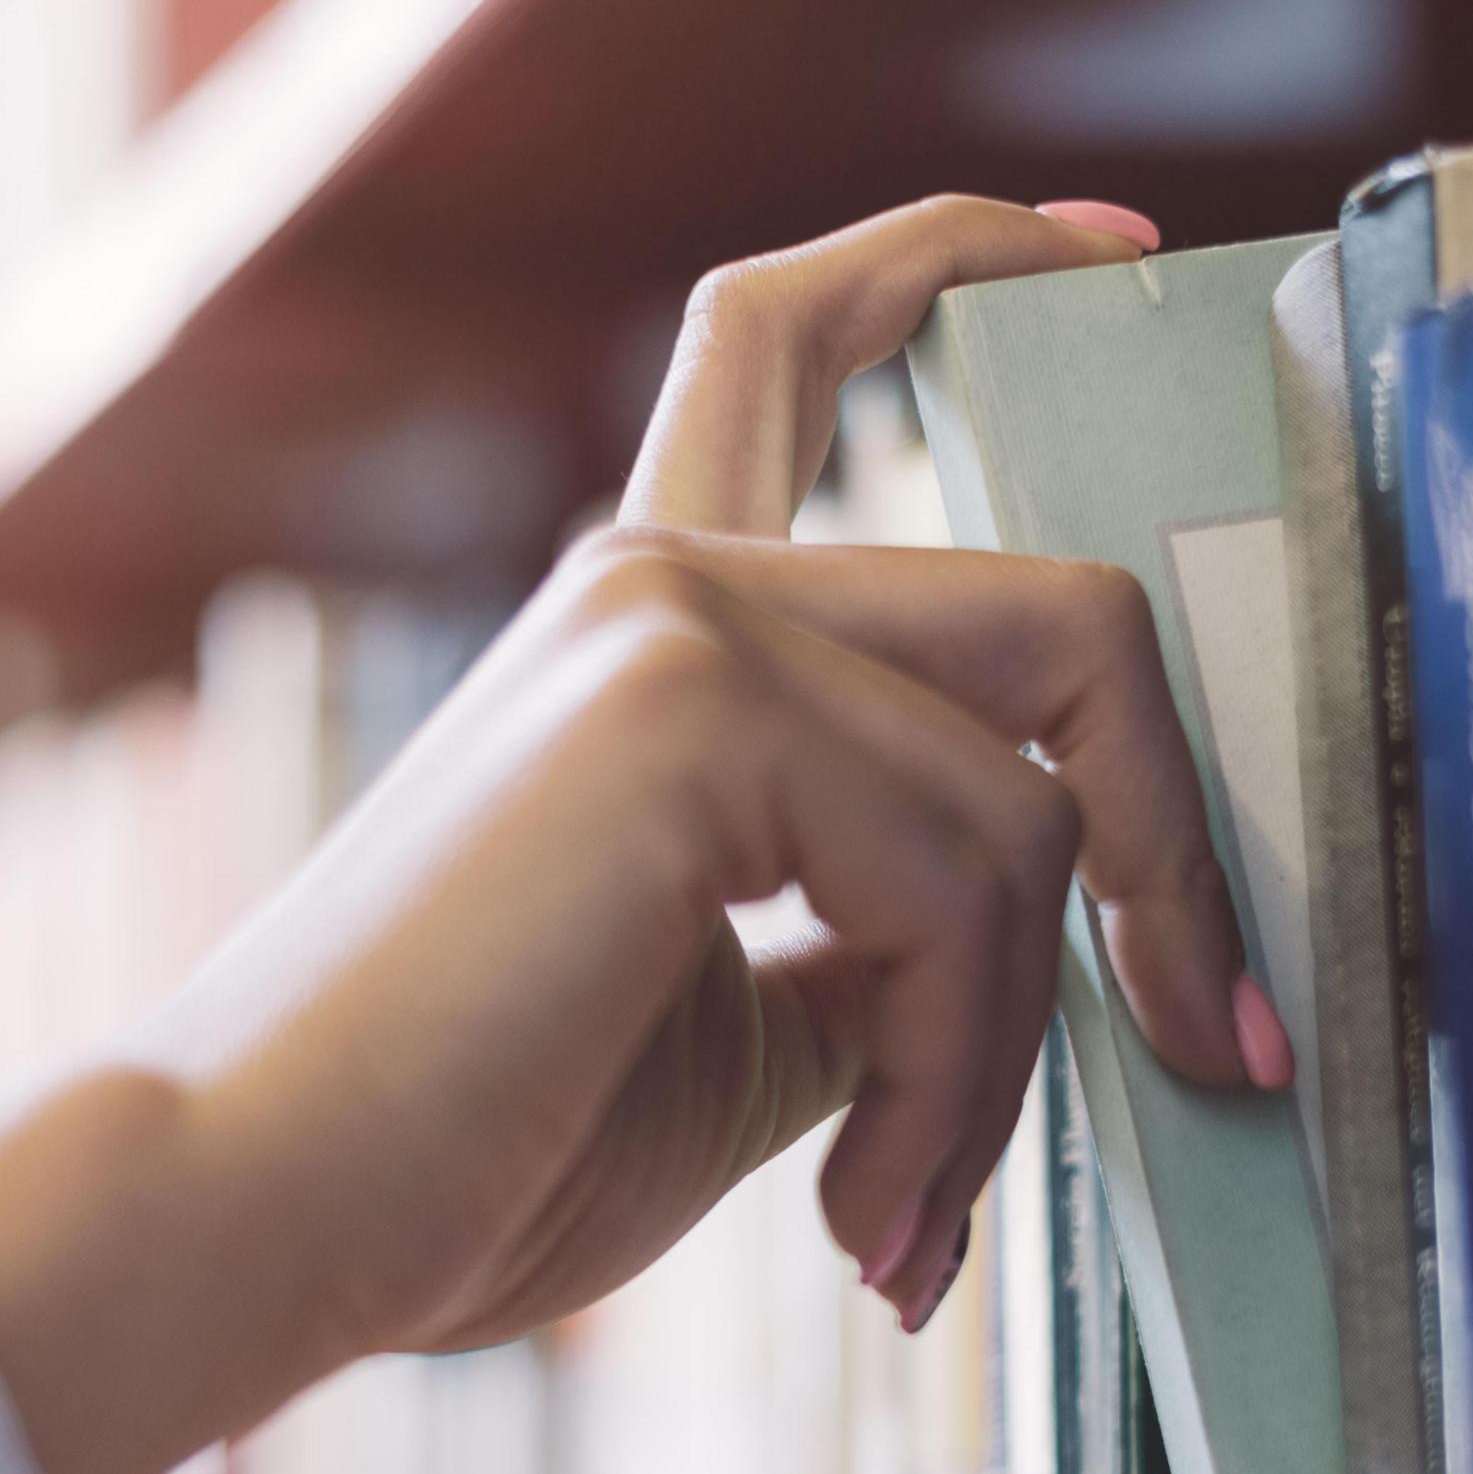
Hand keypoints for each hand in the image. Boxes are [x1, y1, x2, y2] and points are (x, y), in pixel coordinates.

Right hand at [0, 196, 1280, 1473]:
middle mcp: (665, 575)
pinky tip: (861, 1213)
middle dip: (1175, 850)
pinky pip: (972, 882)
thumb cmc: (469, 1154)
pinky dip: (959, 1082)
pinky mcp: (687, 703)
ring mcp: (677, 619)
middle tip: (1210, 1043)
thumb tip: (1074, 960)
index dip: (972, 258)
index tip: (1112, 251)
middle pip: (1061, 618)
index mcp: (653, 623)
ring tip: (905, 1213)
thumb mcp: (749, 1028)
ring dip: (1015, 1055)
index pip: (802, 335)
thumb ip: (890, 938)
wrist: (262, 1221)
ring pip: (1037, 801)